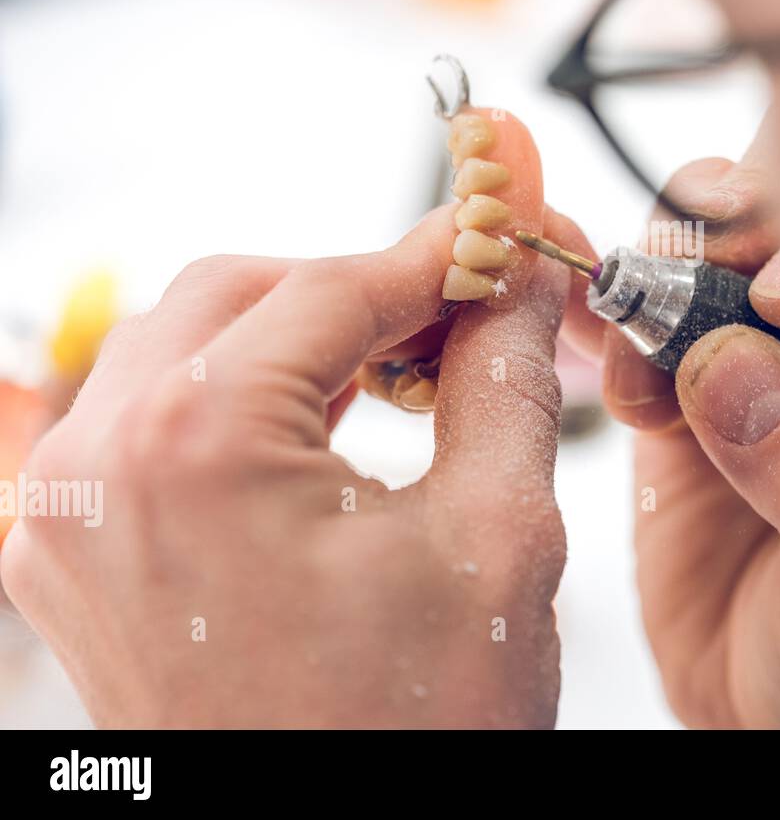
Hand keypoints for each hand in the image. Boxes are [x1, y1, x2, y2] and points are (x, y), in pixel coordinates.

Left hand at [0, 205, 570, 727]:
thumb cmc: (412, 734)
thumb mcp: (499, 537)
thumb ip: (507, 379)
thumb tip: (516, 283)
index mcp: (194, 449)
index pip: (332, 287)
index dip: (432, 254)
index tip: (496, 239)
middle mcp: (99, 471)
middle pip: (239, 293)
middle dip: (356, 287)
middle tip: (456, 309)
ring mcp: (69, 520)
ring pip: (184, 347)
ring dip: (297, 337)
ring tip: (402, 366)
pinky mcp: (73, 560)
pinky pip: (151, 423)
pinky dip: (241, 397)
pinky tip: (326, 420)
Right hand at [598, 157, 779, 727]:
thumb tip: (733, 370)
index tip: (778, 296)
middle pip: (777, 231)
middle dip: (724, 234)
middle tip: (685, 286)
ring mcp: (746, 371)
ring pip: (692, 266)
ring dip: (651, 287)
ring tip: (639, 380)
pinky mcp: (672, 405)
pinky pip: (628, 334)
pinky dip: (598, 320)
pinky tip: (601, 355)